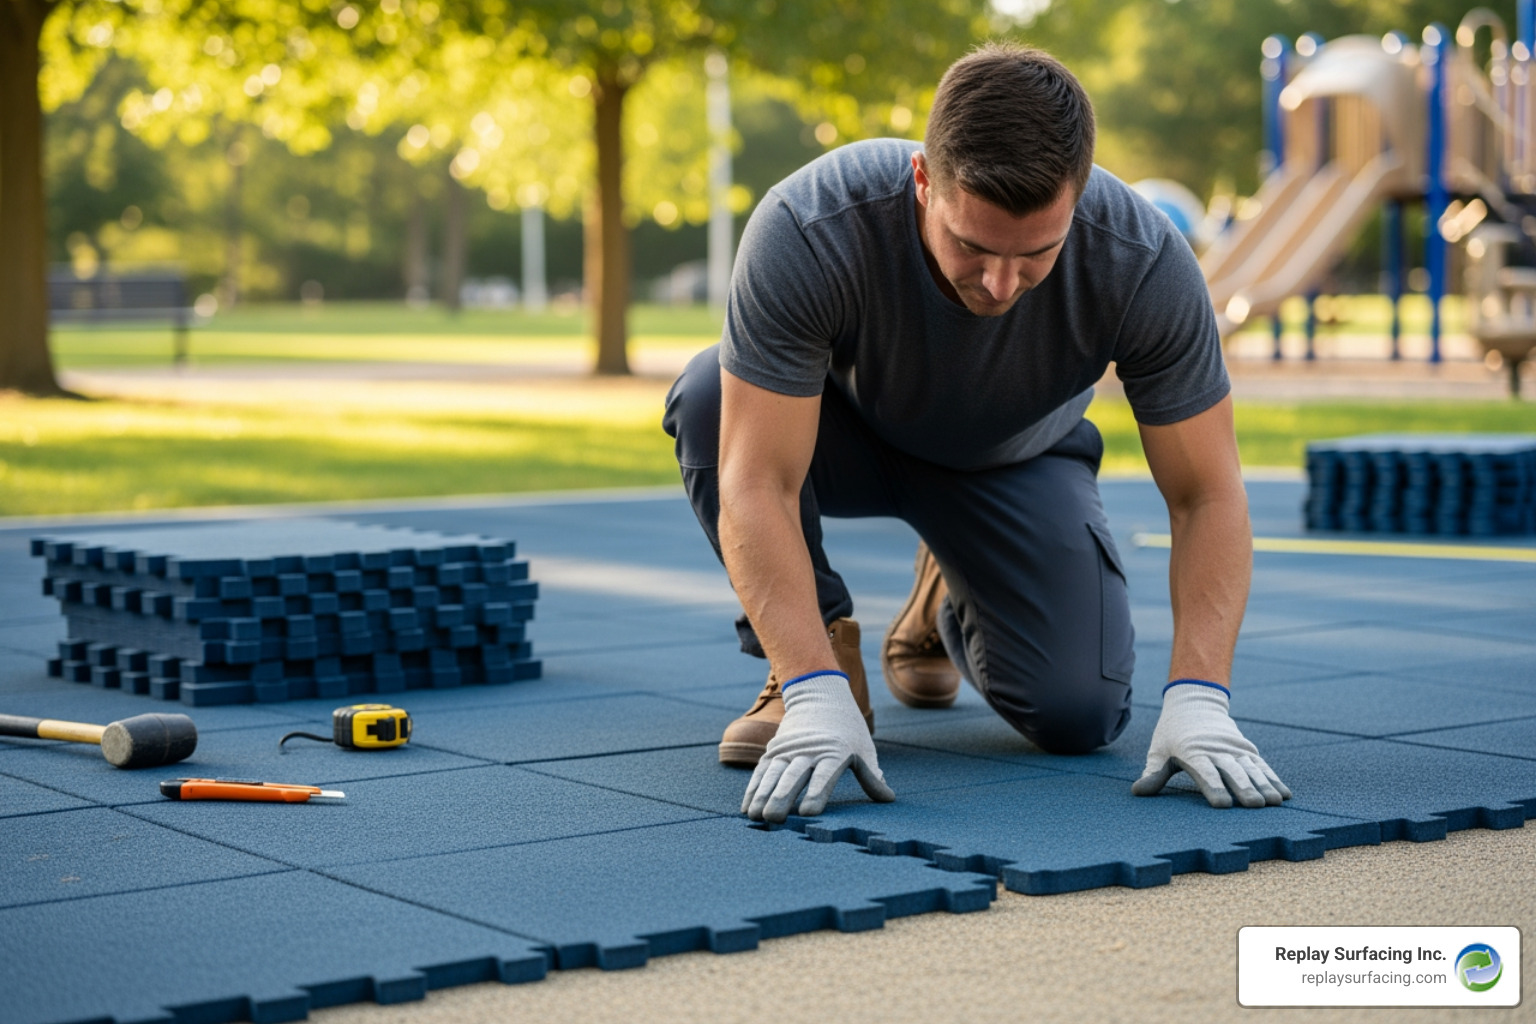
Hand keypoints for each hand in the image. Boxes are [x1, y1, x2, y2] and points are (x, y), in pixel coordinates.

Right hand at [742, 671, 894, 822]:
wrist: (820, 695)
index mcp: (835, 752)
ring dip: (763, 795)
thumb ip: (871, 775)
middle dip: (782, 798)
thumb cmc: (848, 729)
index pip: (824, 775)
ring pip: (773, 773)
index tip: (808, 813)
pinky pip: (762, 771)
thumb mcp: (864, 749)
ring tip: (755, 816)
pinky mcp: (774, 750)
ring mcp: (789, 749)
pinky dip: (754, 789)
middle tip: (774, 819)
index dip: (816, 793)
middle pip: (793, 776)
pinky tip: (747, 807)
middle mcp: (809, 750)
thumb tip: (887, 798)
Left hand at [1131, 680, 1290, 808]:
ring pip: (1251, 768)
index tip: (1223, 805)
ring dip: (1264, 785)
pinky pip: (1262, 765)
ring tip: (1275, 803)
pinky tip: (1284, 794)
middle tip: (1255, 806)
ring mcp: (1234, 749)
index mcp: (1193, 751)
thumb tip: (1138, 792)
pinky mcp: (1246, 749)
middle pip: (1232, 771)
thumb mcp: (1159, 750)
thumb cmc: (1172, 733)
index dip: (1214, 787)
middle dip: (1244, 788)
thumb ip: (1153, 772)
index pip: (1205, 771)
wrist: (1194, 703)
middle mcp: (1217, 750)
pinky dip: (1273, 778)